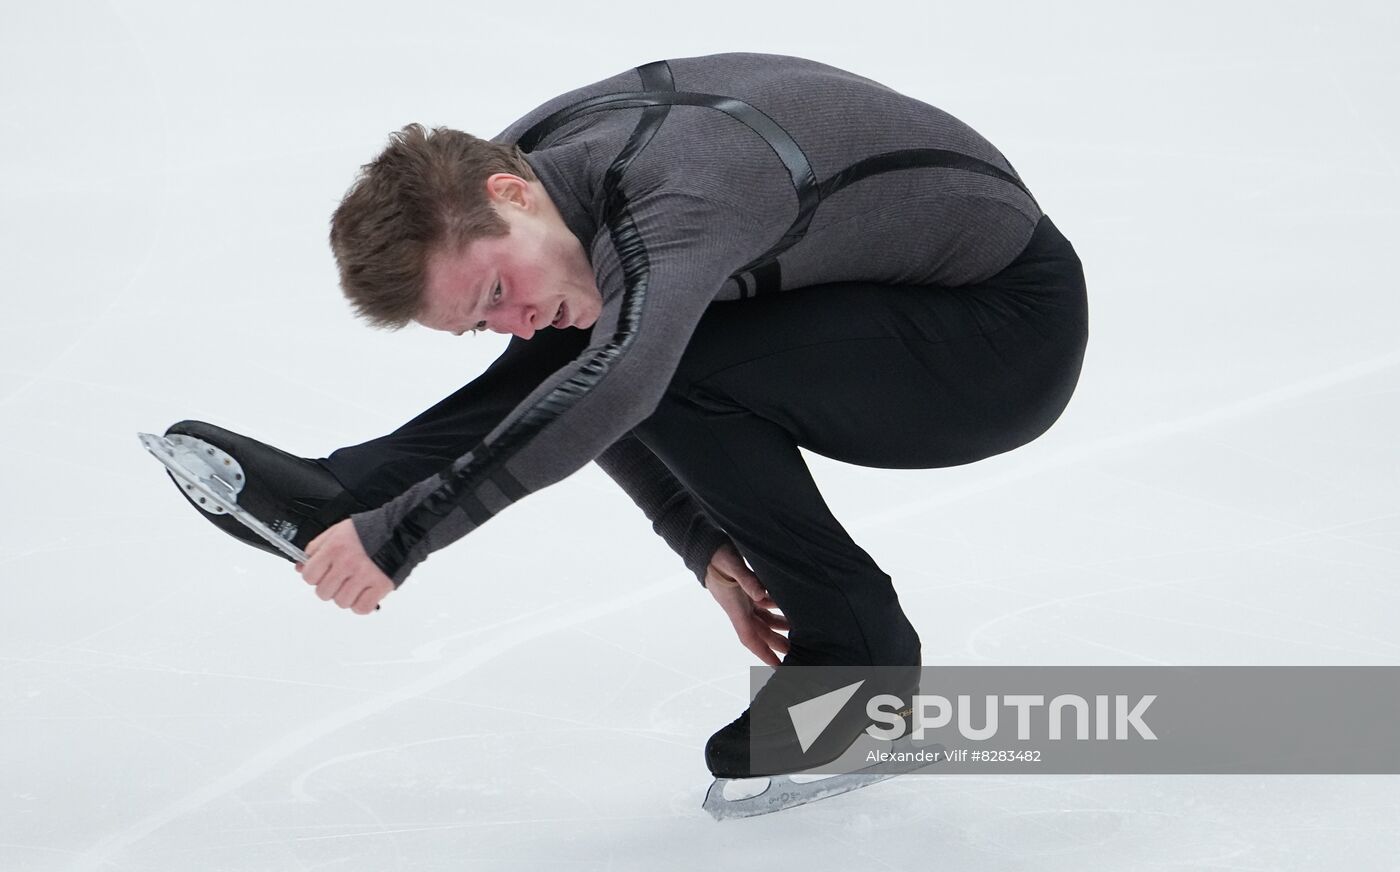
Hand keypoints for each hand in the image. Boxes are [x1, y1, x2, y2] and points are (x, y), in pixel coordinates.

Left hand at [296, 518, 394, 614]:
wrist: (400, 530)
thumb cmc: (369, 531)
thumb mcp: (337, 531)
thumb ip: (316, 548)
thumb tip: (300, 566)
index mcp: (334, 548)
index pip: (309, 575)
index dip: (314, 577)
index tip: (322, 574)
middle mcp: (347, 563)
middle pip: (323, 592)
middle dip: (330, 588)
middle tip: (341, 580)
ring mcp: (364, 576)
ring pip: (342, 602)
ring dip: (346, 597)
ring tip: (355, 585)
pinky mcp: (380, 586)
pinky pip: (361, 608)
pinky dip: (361, 605)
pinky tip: (365, 593)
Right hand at [704, 542, 789, 666]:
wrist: (706, 547)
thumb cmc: (717, 557)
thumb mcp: (733, 566)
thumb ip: (748, 580)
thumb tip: (760, 594)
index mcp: (736, 608)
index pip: (751, 638)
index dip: (764, 653)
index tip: (778, 667)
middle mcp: (740, 608)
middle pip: (762, 633)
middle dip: (778, 644)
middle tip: (798, 654)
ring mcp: (744, 600)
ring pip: (765, 620)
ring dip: (780, 628)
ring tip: (799, 634)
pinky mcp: (747, 590)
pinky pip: (764, 605)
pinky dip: (776, 609)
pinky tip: (789, 609)